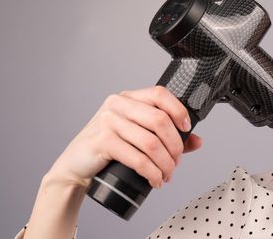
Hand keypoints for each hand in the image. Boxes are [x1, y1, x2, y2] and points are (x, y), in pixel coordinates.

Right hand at [47, 86, 201, 189]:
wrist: (75, 165)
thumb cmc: (108, 148)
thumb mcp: (137, 136)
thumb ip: (167, 136)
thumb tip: (197, 140)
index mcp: (129, 98)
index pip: (160, 94)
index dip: (178, 110)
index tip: (187, 128)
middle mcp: (117, 105)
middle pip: (160, 120)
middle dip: (175, 146)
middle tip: (176, 162)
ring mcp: (108, 121)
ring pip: (151, 142)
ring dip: (165, 163)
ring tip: (167, 174)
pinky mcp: (102, 141)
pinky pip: (137, 157)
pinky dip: (151, 172)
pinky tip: (155, 180)